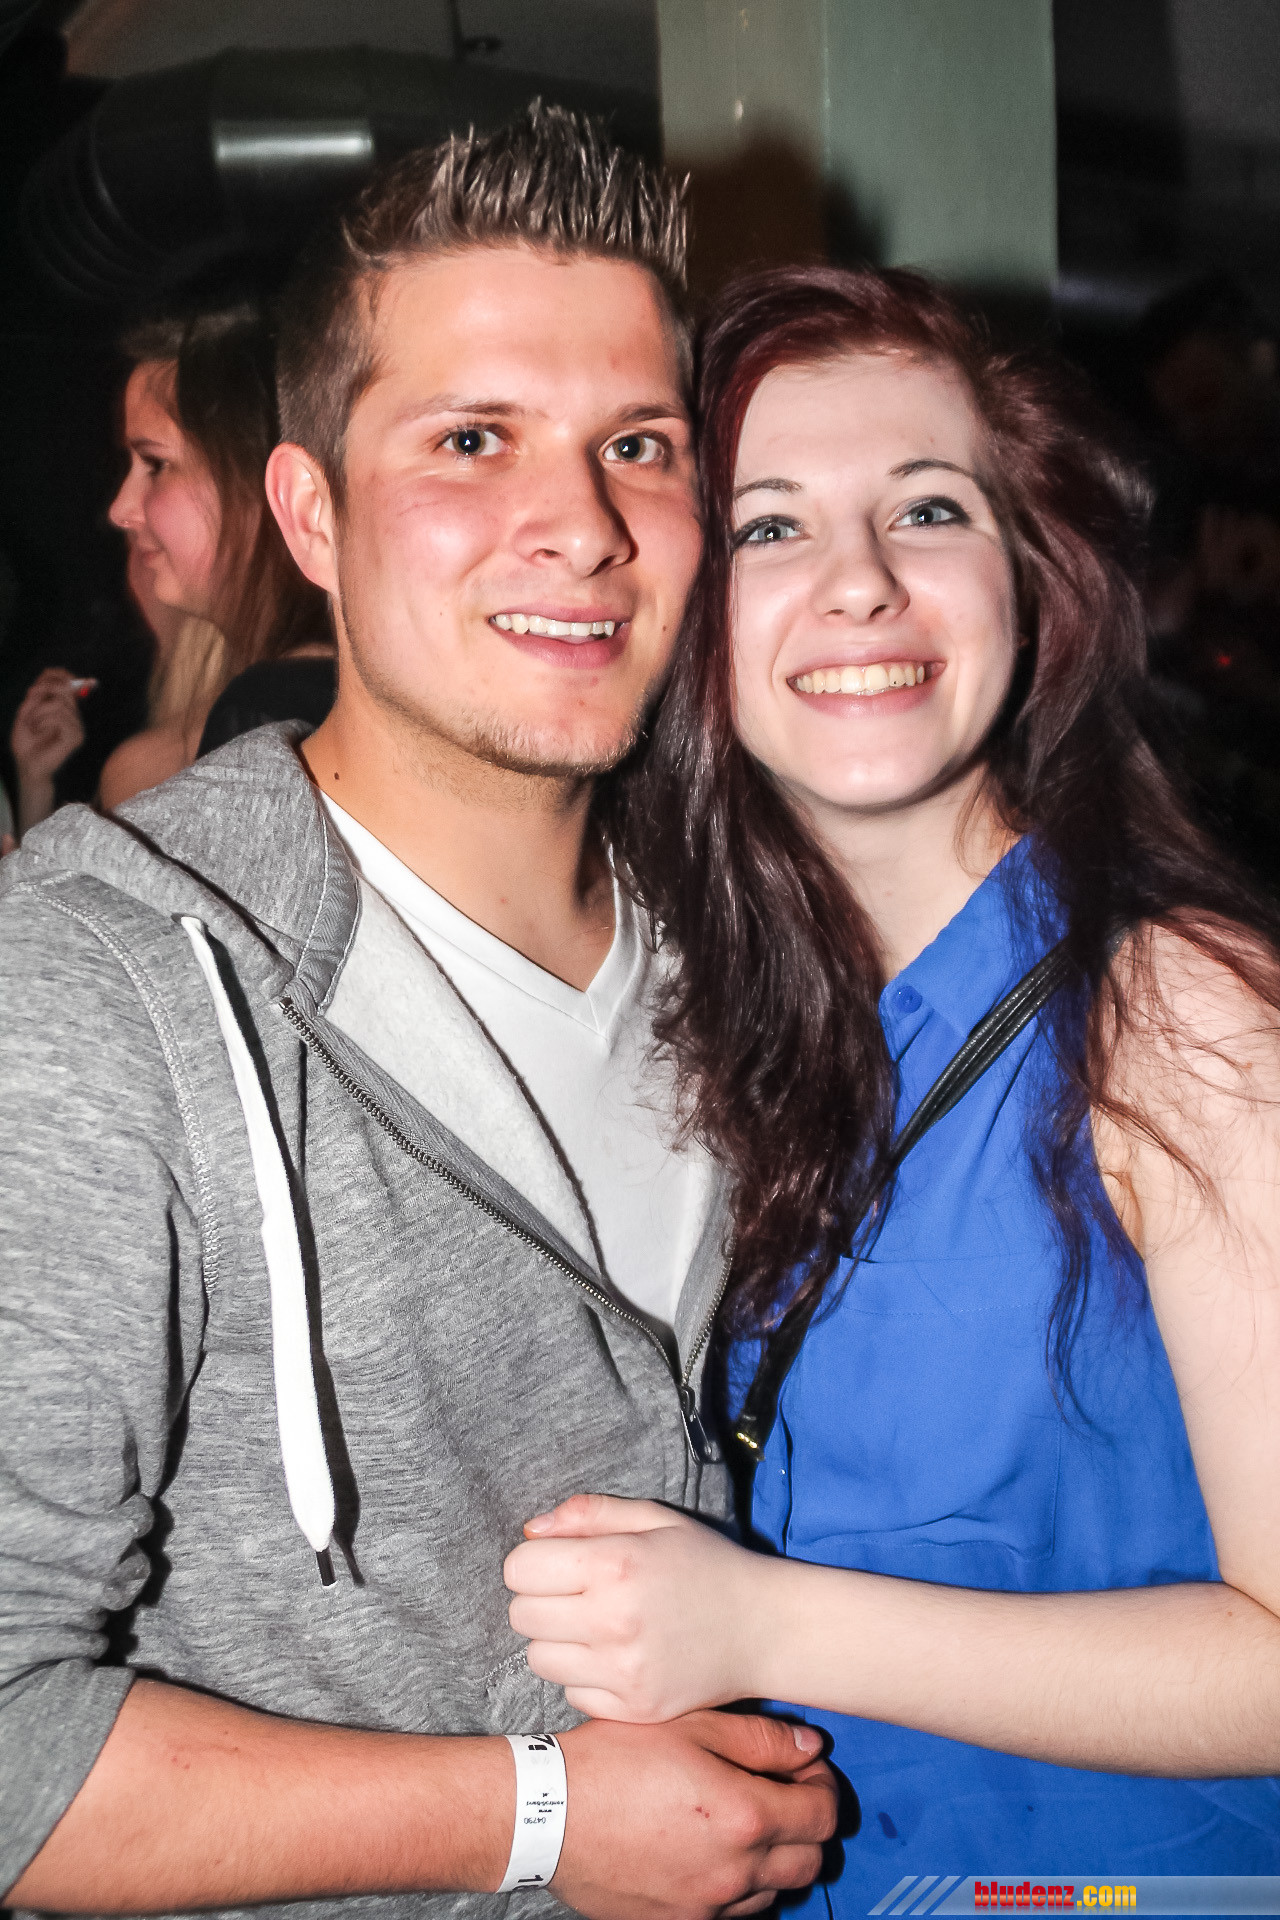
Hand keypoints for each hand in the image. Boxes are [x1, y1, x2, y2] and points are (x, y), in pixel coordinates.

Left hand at [10, 669, 86, 784]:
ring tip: (31, 724)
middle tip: (29, 700)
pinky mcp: (76, 737)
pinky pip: (59, 718)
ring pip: (59, 704)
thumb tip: (46, 679)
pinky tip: (37, 731)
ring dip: (38, 711)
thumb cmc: (26, 743)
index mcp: (63, 708)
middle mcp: (72, 715)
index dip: (58, 674)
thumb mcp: (25, 713)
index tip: (44, 677)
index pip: (67, 682)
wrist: (27, 765)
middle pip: (64, 688)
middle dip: (43, 691)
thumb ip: (35, 696)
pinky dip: (43, 721)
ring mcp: (76, 726)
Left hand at [505, 1494, 768, 1721]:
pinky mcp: (631, 1709)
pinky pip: (570, 1693)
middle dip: (541, 1600)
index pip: (519, 1569)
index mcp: (615, 1565)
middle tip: (579, 1595)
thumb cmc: (706, 1565)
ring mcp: (622, 1672)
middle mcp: (613, 1621)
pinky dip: (584, 1677)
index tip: (560, 1564)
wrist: (762, 1628)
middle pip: (521, 1615)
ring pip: (539, 1659)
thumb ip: (590, 1514)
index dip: (534, 1562)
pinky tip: (617, 1657)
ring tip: (597, 1627)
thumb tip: (532, 1530)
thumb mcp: (655, 1519)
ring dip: (557, 1641)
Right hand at [553, 1711, 834, 1918]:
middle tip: (782, 1792)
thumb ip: (759, 1738)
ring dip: (773, 1857)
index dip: (823, 1787)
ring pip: (774, 1891)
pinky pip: (733, 1912)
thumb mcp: (689, 1726)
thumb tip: (809, 1748)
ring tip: (741, 1819)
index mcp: (745, 1817)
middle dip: (807, 1824)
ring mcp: (707, 1905)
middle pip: (809, 1861)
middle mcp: (734, 1872)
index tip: (805, 1770)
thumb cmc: (613, 1761)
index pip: (823, 1816)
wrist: (549, 1814)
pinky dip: (737, 1883)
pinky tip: (709, 1848)